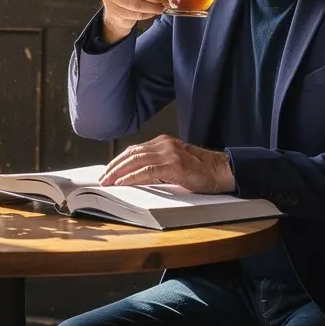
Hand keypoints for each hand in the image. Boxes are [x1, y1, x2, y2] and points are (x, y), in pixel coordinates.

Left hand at [99, 134, 235, 193]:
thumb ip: (158, 165)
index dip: (119, 161)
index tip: (108, 171)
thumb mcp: (175, 163)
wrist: (221, 170)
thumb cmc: (200, 170)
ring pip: (136, 161)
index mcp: (163, 142)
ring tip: (108, 182)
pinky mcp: (174, 166)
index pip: (134, 150)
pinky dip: (132, 177)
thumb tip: (136, 176)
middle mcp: (164, 144)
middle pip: (132, 154)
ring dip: (119, 173)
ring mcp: (169, 154)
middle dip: (114, 167)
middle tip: (103, 178)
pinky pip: (147, 171)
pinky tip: (123, 183)